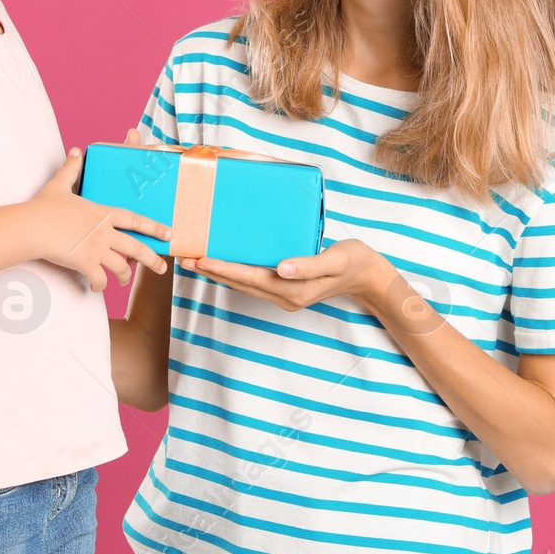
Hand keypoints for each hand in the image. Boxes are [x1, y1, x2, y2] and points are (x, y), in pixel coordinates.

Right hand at [29, 145, 171, 293]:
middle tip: (161, 268)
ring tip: (122, 281)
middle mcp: (104, 233)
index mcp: (103, 214)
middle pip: (136, 248)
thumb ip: (72, 169)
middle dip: (152, 259)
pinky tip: (95, 287)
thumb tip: (75, 151)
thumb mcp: (60, 184)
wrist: (31, 227)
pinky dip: (99, 285)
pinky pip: (99, 280)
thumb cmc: (44, 206)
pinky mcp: (84, 264)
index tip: (168, 233)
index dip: (154, 227)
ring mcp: (96, 250)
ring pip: (120, 267)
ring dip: (123, 276)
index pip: (135, 220)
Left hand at [187, 239, 396, 313]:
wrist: (369, 275)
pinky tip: (224, 262)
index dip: (223, 268)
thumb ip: (310, 264)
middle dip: (212, 271)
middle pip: (241, 283)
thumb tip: (282, 268)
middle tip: (185, 257)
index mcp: (293, 289)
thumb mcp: (335, 260)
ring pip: (244, 285)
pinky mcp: (286, 289)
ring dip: (220, 273)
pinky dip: (235, 272)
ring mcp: (285, 295)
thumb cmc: (353, 261)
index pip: (249, 278)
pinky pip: (254, 282)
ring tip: (196, 260)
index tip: (199, 259)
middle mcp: (284, 296)